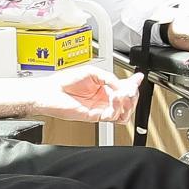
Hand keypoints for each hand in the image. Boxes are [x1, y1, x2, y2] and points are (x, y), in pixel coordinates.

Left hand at [21, 64, 137, 124]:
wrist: (50, 92)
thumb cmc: (64, 81)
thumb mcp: (92, 72)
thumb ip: (109, 77)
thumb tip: (121, 85)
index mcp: (104, 86)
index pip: (124, 87)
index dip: (133, 84)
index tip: (137, 79)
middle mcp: (103, 98)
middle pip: (127, 100)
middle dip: (132, 94)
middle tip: (131, 89)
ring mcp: (100, 107)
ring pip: (123, 111)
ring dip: (127, 103)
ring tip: (122, 95)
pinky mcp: (95, 116)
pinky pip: (112, 116)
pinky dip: (117, 109)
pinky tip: (114, 100)